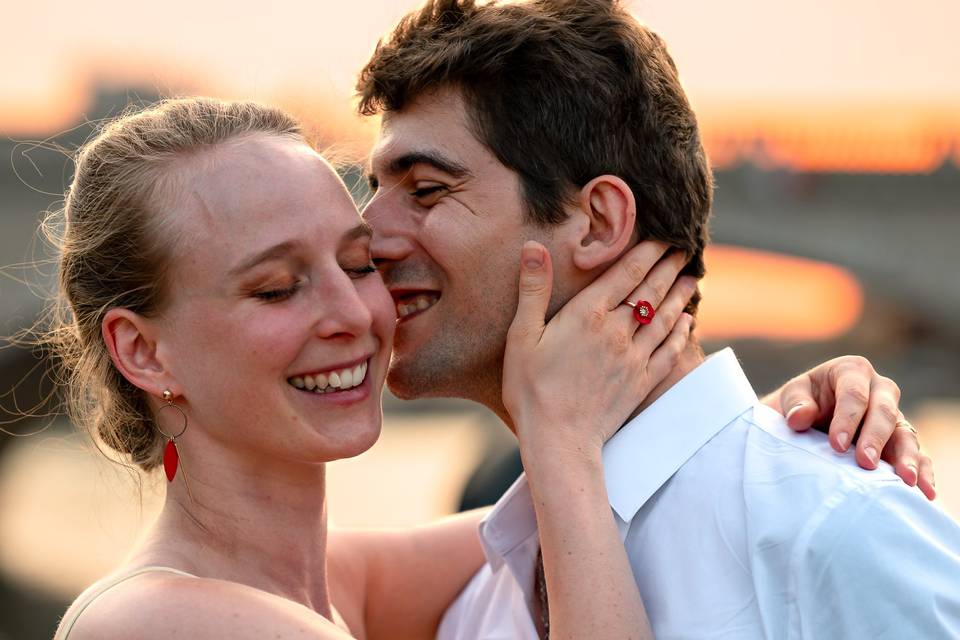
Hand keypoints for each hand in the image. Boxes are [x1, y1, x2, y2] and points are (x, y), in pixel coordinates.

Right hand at [502, 240, 695, 456]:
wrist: (559, 440)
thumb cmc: (531, 389)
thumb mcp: (521, 336)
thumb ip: (533, 289)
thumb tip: (534, 247)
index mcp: (588, 315)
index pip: (626, 273)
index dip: (647, 252)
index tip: (662, 236)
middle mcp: (617, 331)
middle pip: (650, 291)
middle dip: (668, 267)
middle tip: (684, 249)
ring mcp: (634, 357)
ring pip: (664, 318)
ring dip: (680, 296)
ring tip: (691, 279)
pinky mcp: (641, 381)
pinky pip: (669, 350)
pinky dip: (681, 333)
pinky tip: (687, 323)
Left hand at [764, 356, 934, 499]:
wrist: (807, 421)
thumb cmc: (801, 404)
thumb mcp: (792, 396)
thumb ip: (795, 403)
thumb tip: (798, 418)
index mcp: (852, 371)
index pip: (854, 394)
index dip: (847, 418)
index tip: (836, 445)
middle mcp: (879, 390)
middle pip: (884, 412)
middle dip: (876, 438)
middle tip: (866, 463)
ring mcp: (894, 416)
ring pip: (905, 434)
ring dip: (907, 457)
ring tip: (906, 480)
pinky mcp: (901, 441)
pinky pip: (918, 454)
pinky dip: (922, 472)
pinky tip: (925, 491)